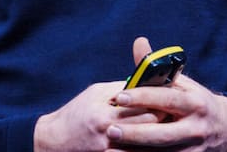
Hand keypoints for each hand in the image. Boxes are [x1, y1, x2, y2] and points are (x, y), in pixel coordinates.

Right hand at [34, 80, 160, 151]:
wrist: (53, 142)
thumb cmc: (75, 114)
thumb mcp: (95, 95)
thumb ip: (120, 89)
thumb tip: (146, 81)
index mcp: (104, 115)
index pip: (143, 108)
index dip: (160, 103)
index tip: (170, 99)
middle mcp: (107, 135)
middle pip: (148, 128)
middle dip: (163, 120)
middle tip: (174, 114)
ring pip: (144, 146)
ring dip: (157, 137)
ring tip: (167, 131)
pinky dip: (144, 149)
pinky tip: (152, 145)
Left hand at [104, 37, 226, 151]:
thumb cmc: (195, 101)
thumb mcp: (183, 83)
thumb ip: (158, 68)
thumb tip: (139, 43)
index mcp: (194, 103)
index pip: (167, 99)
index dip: (143, 97)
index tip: (120, 96)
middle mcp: (195, 127)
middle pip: (162, 133)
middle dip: (135, 133)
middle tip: (110, 129)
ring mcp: (193, 149)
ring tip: (110, 149)